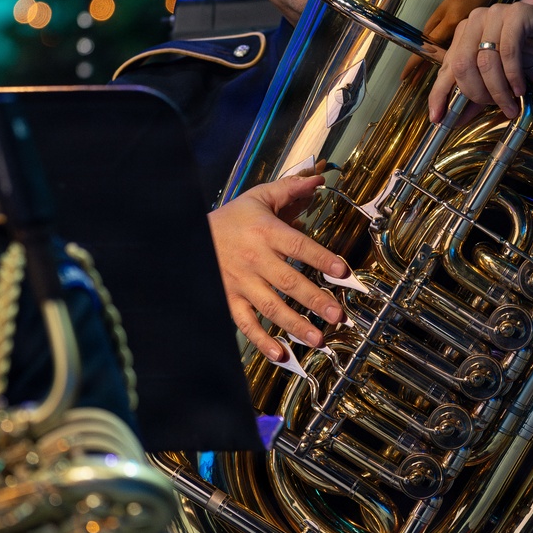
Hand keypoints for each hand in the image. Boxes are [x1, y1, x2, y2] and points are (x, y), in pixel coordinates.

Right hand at [208, 175, 346, 361]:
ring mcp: (241, 283)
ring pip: (270, 307)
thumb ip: (290, 189)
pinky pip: (246, 323)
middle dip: (314, 300)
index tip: (342, 271)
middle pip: (288, 282)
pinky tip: (280, 354)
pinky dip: (262, 341)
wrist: (190, 234)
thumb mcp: (259, 197)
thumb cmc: (232, 218)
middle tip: (337, 315)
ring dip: (294, 325)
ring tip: (317, 339)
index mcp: (265, 232)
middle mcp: (254, 259)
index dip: (321, 258)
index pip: (298, 246)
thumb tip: (318, 178)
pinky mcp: (230, 299)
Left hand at [427, 2, 532, 122]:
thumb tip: (453, 119)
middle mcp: (477, 19)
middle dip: (478, 94)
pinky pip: (508, 50)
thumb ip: (478, 97)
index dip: (439, 94)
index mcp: (466, 34)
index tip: (437, 119)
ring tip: (512, 103)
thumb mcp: (502, 84)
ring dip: (498, 90)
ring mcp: (498, 13)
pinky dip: (513, 75)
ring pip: (484, 60)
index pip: (446, 67)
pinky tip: (521, 88)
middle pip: (461, 64)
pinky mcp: (520, 13)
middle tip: (497, 108)